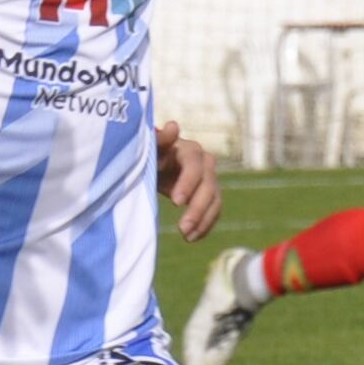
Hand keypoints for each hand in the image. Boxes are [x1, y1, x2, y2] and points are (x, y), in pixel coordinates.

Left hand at [153, 117, 223, 240]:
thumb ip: (159, 139)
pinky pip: (214, 212)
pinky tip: (192, 238)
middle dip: (197, 208)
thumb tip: (173, 126)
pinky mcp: (210, 195)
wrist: (152, 165)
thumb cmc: (148, 155)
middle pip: (208, 186)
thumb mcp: (149, 148)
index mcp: (190, 150)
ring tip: (187, 236)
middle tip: (182, 228)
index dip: (188, 184)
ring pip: (215, 200)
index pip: (194, 166)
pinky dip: (205, 226)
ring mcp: (210, 179)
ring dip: (203, 220)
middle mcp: (205, 163)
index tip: (176, 203)